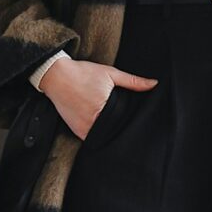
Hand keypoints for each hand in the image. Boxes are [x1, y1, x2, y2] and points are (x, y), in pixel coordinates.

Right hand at [39, 55, 158, 138]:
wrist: (56, 76)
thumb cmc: (84, 73)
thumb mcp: (110, 73)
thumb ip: (132, 81)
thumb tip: (154, 84)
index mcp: (105, 106)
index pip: (125, 120)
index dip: (132, 121)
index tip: (137, 121)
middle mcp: (94, 120)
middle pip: (116, 130)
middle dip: (122, 127)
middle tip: (129, 125)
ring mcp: (84, 128)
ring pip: (105, 136)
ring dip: (111, 132)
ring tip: (116, 125)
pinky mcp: (77, 131)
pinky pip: (92, 138)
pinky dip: (98, 134)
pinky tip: (102, 127)